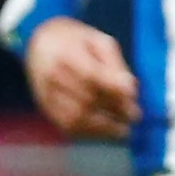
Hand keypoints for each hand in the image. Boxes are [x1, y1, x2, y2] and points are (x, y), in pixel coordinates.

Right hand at [25, 16, 137, 139]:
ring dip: (103, 129)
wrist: (40, 44)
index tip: (133, 96)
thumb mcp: (99, 42)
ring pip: (76, 119)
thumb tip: (130, 89)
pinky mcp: (46, 108)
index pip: (90, 75)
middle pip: (85, 99)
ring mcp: (46, 95)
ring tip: (123, 130)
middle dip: (113, 111)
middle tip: (135, 116)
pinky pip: (68, 126)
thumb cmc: (77, 42)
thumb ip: (115, 64)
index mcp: (65, 54)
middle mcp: (52, 76)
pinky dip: (91, 133)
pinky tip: (106, 132)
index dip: (113, 89)